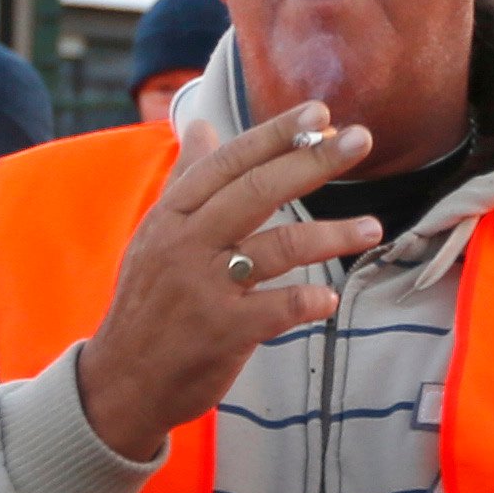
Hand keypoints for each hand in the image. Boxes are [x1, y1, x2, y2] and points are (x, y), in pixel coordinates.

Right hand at [72, 103, 384, 453]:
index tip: (321, 112)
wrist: (121, 380)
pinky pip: (276, 309)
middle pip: (258, 191)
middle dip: (313, 161)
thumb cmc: (148, 302)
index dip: (276, 134)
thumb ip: (184, 179)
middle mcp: (186, 242)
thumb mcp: (154, 234)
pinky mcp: (221, 332)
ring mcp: (204, 287)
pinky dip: (306, 301)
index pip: (230, 161)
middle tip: (361, 140)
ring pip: (277, 247)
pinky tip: (329, 299)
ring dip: (331, 235)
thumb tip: (200, 125)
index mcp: (173, 214)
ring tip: (372, 228)